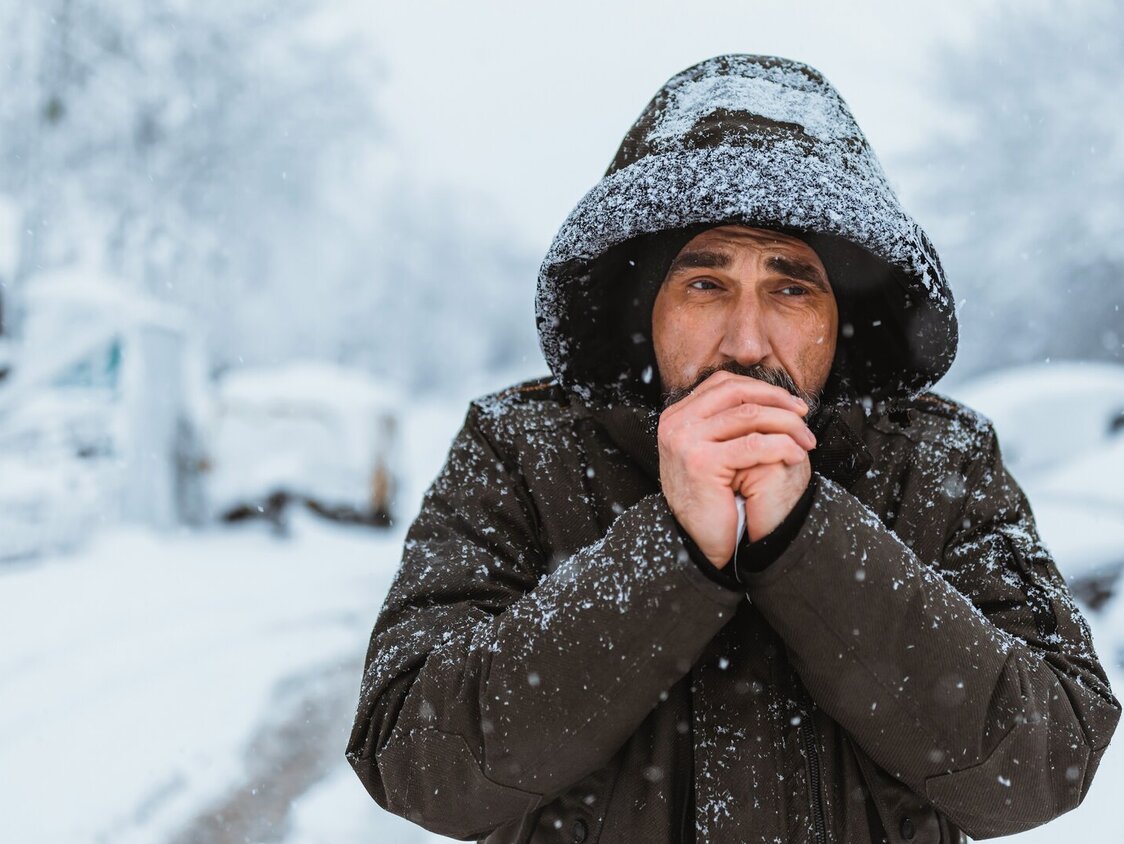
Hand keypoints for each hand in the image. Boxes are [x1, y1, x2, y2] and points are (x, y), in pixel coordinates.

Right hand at [657, 370, 815, 567]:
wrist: (698, 541)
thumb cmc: (711, 499)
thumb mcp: (710, 451)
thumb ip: (723, 423)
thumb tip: (765, 395)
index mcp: (677, 416)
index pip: (724, 384)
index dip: (762, 388)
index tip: (789, 403)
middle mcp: (675, 424)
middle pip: (736, 392)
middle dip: (777, 400)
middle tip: (803, 415)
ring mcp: (685, 441)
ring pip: (749, 415)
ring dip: (786, 424)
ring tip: (805, 439)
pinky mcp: (701, 462)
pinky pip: (753, 445)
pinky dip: (781, 446)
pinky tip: (796, 455)